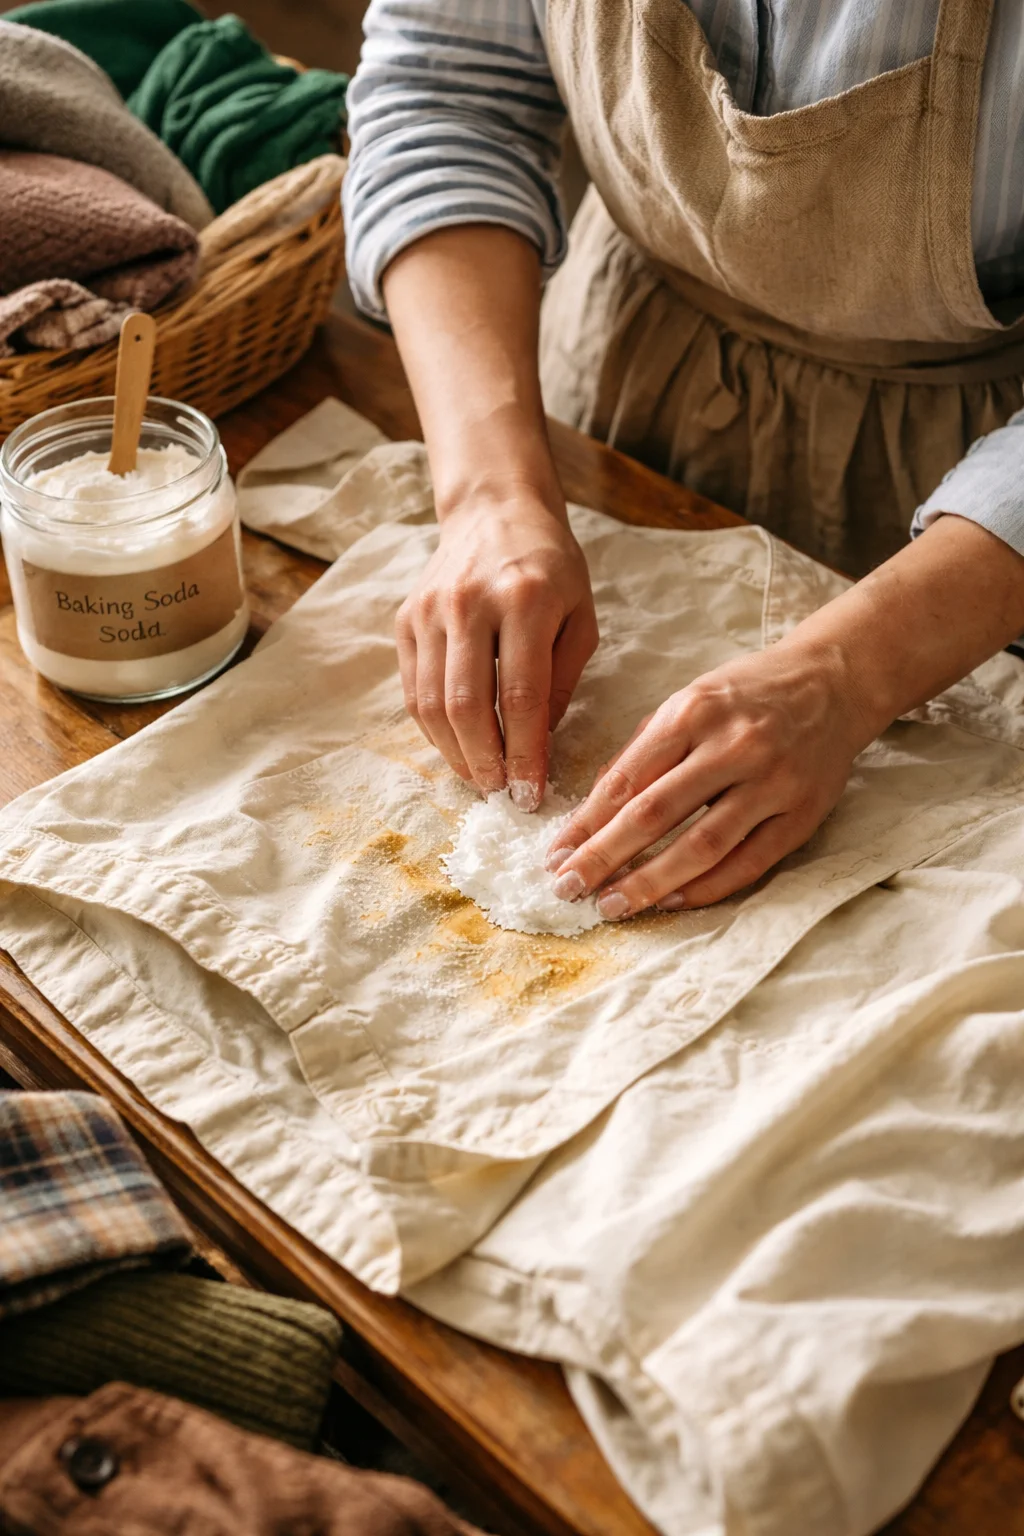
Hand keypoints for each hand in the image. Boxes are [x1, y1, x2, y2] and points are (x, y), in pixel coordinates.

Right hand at [396, 490, 598, 805]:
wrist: (494, 510)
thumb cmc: (550, 567)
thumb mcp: (580, 616)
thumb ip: (563, 679)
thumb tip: (539, 743)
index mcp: (525, 599)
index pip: (521, 695)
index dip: (526, 753)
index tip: (532, 793)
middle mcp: (469, 603)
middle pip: (467, 705)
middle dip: (485, 762)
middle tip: (502, 795)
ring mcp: (429, 611)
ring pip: (430, 703)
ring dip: (455, 753)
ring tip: (481, 779)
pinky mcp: (405, 619)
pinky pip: (412, 689)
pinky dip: (433, 729)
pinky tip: (457, 748)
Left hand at [546, 636, 879, 914]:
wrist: (834, 681)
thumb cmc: (748, 692)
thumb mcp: (689, 699)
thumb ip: (644, 750)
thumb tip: (595, 810)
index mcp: (694, 712)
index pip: (627, 779)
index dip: (586, 823)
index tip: (556, 855)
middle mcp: (733, 746)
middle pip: (656, 814)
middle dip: (604, 857)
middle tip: (569, 888)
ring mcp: (772, 782)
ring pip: (702, 846)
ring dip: (650, 882)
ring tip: (612, 906)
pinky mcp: (802, 814)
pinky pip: (749, 862)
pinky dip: (707, 887)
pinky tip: (671, 901)